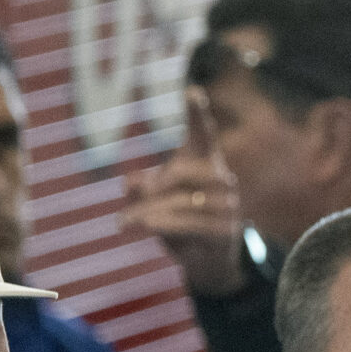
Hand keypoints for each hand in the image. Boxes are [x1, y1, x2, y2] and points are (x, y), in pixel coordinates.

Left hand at [119, 87, 248, 296]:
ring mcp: (228, 205)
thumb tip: (130, 184)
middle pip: (179, 173)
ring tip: (123, 222)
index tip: (192, 91)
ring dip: (147, 213)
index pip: (203, 133)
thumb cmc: (180, 219)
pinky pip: (188, 224)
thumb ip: (141, 189)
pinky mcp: (225, 230)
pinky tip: (142, 225)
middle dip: (152, 187)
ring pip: (180, 201)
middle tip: (130, 199)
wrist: (210, 260)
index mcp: (205, 161)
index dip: (197, 113)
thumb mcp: (156, 201)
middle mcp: (221, 179)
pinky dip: (162, 224)